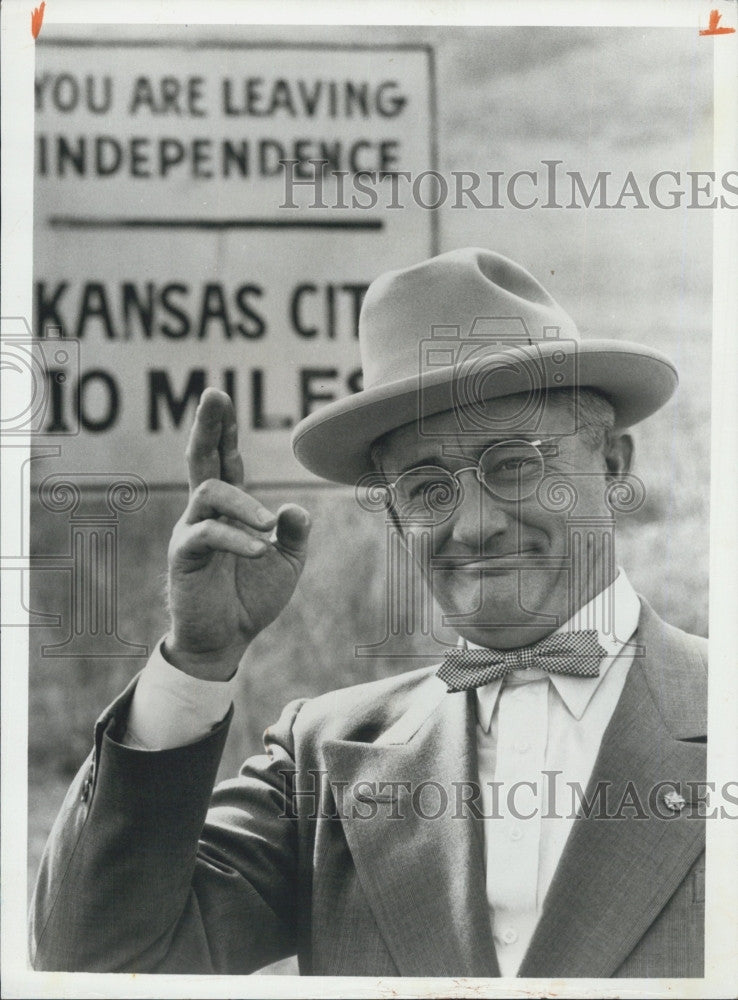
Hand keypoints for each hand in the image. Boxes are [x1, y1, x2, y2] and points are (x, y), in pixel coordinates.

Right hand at [165, 388, 310, 679]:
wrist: (227, 641)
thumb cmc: (252, 599)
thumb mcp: (286, 563)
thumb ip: (295, 534)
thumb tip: (295, 507)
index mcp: (229, 510)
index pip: (225, 460)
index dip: (224, 430)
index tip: (221, 398)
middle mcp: (205, 513)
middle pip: (202, 459)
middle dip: (209, 426)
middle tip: (214, 394)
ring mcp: (191, 531)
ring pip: (209, 492)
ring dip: (243, 503)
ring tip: (268, 526)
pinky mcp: (184, 556)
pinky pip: (206, 534)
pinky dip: (235, 537)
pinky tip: (259, 549)